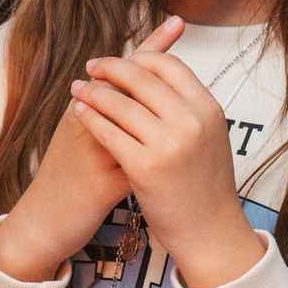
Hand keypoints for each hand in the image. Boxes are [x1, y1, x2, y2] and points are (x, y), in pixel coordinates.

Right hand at [0, 17, 183, 282]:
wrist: (41, 222)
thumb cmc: (65, 181)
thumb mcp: (80, 142)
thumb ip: (107, 118)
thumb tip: (141, 96)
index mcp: (80, 113)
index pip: (120, 74)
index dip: (149, 47)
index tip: (177, 22)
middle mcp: (85, 125)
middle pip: (130, 86)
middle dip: (159, 65)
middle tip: (183, 26)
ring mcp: (94, 153)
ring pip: (137, 122)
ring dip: (162, 108)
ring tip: (193, 89)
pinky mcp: (103, 184)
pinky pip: (139, 162)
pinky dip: (158, 154)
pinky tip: (181, 148)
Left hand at [68, 21, 261, 287]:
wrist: (210, 231)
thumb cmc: (205, 185)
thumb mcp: (210, 136)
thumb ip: (189, 106)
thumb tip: (161, 75)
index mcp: (208, 108)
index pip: (169, 65)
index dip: (140, 56)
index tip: (122, 59)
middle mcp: (191, 121)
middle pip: (141, 77)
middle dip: (110, 67)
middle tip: (91, 66)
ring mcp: (168, 144)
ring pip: (119, 102)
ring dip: (92, 90)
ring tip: (78, 88)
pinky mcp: (145, 167)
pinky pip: (108, 132)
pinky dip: (89, 118)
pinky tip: (79, 113)